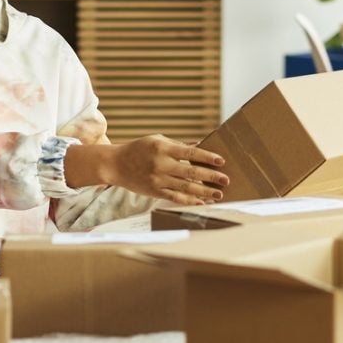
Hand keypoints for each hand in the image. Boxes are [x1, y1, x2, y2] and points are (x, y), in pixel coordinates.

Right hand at [103, 135, 228, 205]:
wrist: (116, 164)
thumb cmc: (140, 149)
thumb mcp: (157, 140)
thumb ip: (178, 144)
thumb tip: (201, 145)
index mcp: (163, 148)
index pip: (190, 152)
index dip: (207, 157)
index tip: (221, 161)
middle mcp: (161, 164)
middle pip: (191, 172)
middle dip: (210, 177)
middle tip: (226, 180)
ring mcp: (158, 179)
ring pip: (185, 188)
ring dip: (204, 192)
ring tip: (218, 194)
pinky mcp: (155, 191)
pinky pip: (175, 198)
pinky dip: (189, 201)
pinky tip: (201, 202)